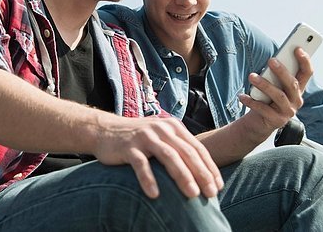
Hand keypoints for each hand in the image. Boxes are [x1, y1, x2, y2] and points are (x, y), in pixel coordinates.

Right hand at [93, 116, 223, 199]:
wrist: (105, 130)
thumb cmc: (138, 139)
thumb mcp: (161, 137)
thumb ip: (178, 148)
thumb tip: (202, 174)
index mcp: (173, 127)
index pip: (197, 148)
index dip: (209, 167)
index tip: (218, 186)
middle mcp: (161, 129)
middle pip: (186, 152)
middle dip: (201, 174)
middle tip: (210, 194)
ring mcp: (145, 137)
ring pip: (168, 156)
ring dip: (182, 176)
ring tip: (192, 194)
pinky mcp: (128, 147)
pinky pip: (141, 164)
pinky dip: (149, 179)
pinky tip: (155, 194)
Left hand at [239, 47, 312, 133]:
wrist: (259, 123)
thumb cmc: (267, 100)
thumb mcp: (273, 86)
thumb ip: (275, 75)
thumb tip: (272, 61)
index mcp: (298, 89)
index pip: (307, 73)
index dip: (305, 61)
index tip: (297, 48)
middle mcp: (296, 100)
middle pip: (292, 84)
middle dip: (282, 71)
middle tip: (271, 60)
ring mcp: (288, 112)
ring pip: (278, 96)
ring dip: (264, 85)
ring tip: (252, 76)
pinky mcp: (276, 121)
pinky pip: (263, 109)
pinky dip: (251, 101)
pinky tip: (242, 96)